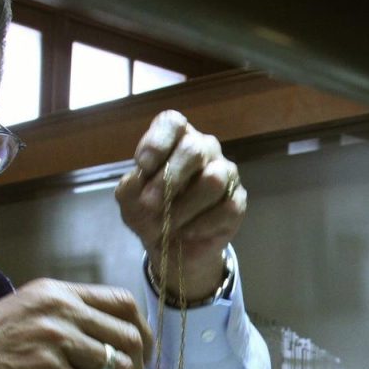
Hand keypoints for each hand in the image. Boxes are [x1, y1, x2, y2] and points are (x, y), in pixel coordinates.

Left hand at [114, 110, 243, 300]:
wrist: (171, 245)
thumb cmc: (149, 212)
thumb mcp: (130, 201)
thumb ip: (131, 188)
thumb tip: (141, 181)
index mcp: (175, 139)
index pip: (172, 123)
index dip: (158, 141)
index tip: (143, 166)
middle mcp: (204, 149)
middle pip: (194, 150)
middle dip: (169, 179)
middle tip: (150, 204)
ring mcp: (225, 172)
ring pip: (214, 180)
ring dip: (186, 206)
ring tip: (170, 223)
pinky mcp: (238, 200)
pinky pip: (228, 207)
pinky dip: (204, 223)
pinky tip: (189, 232)